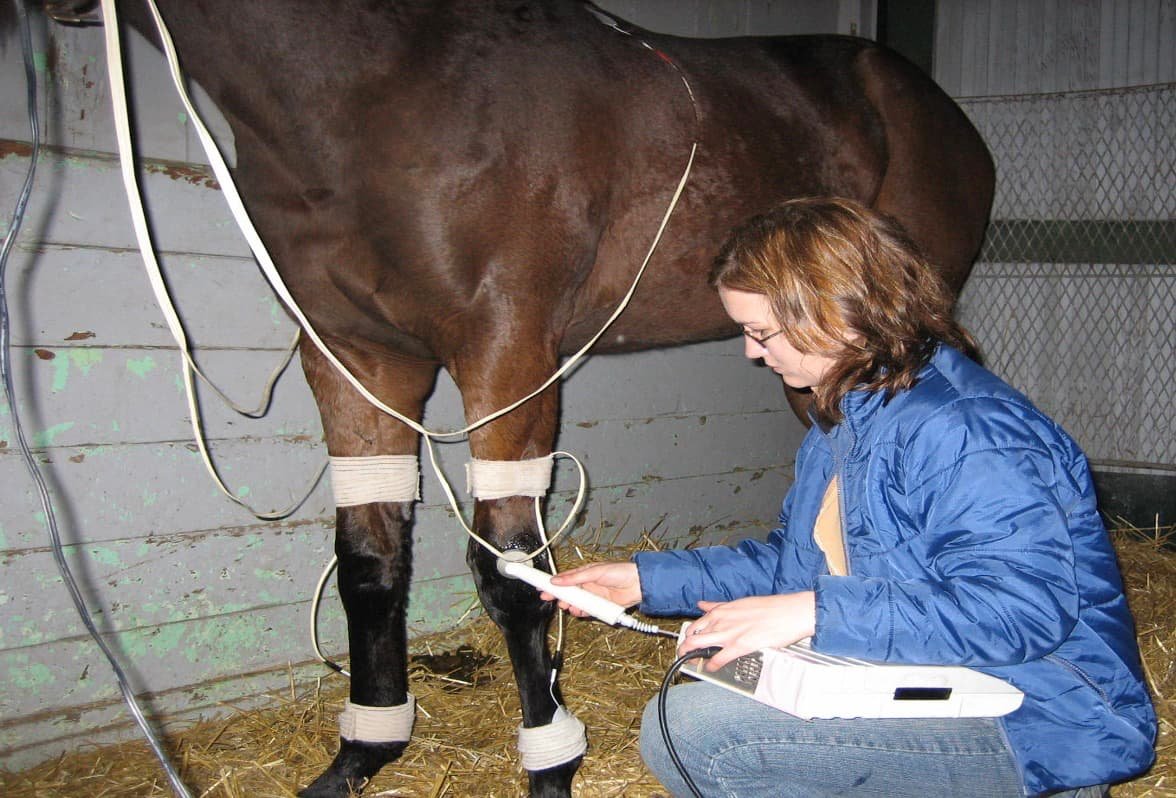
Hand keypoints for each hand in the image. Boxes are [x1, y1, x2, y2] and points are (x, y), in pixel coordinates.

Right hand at [541, 561, 641, 616]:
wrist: (638, 584)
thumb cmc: (619, 572)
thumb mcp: (594, 572)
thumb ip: (575, 578)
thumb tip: (556, 580)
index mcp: (584, 574)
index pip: (564, 579)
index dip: (553, 583)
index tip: (541, 586)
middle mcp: (587, 586)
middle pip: (568, 593)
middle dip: (558, 596)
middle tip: (547, 598)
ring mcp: (593, 597)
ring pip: (576, 603)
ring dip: (569, 605)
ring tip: (566, 606)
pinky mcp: (600, 607)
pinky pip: (586, 611)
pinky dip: (581, 612)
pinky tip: (577, 612)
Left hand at [678, 592, 815, 670]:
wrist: (788, 613)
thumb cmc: (768, 608)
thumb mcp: (738, 602)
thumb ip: (717, 605)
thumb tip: (701, 604)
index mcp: (721, 610)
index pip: (696, 624)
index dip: (688, 635)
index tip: (688, 641)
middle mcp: (721, 621)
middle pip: (692, 636)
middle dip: (684, 648)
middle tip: (684, 655)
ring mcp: (728, 634)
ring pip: (698, 646)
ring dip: (691, 657)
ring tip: (691, 663)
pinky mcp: (739, 646)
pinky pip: (718, 659)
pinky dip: (711, 666)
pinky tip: (710, 668)